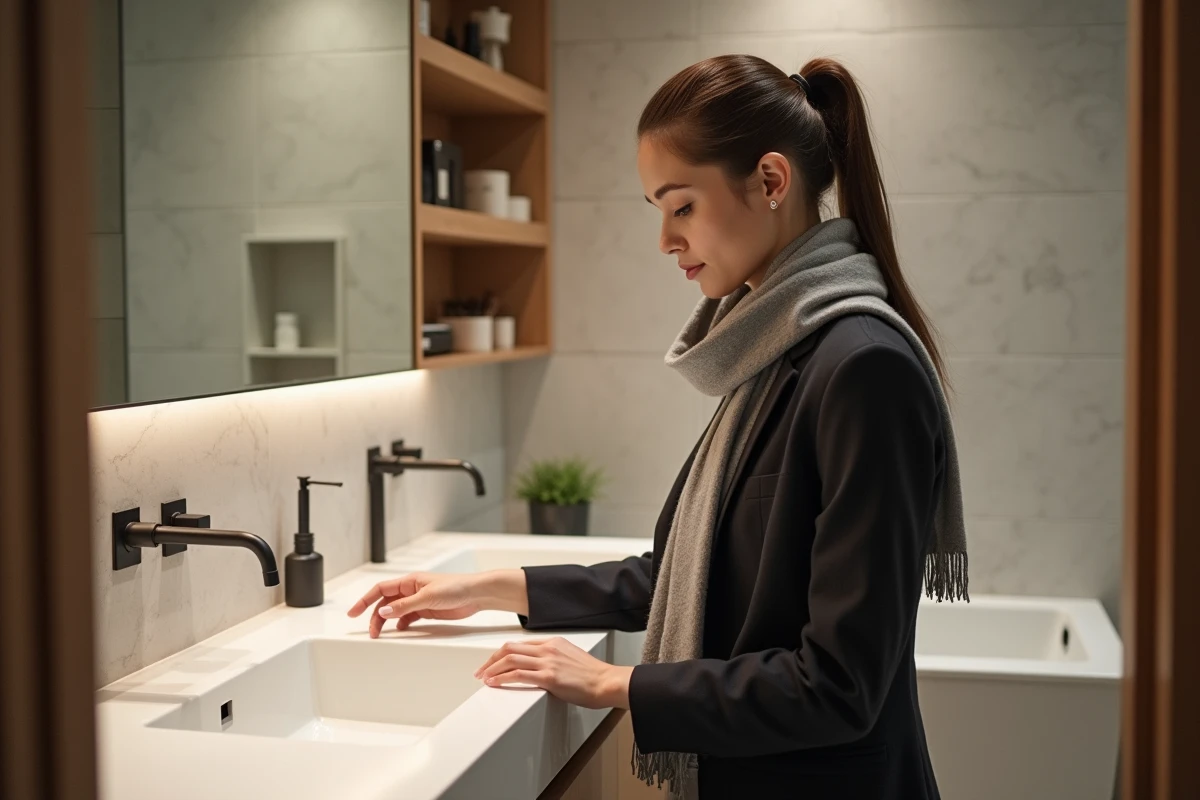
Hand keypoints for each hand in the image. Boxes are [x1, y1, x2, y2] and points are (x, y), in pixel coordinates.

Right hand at [347, 572, 482, 638]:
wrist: (476, 594)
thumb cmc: (456, 587)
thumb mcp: (427, 597)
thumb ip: (404, 606)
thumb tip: (383, 612)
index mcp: (409, 581)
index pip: (380, 590)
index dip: (364, 600)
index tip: (353, 613)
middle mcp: (411, 590)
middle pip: (385, 603)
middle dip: (375, 617)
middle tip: (372, 633)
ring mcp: (419, 601)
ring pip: (395, 612)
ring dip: (387, 622)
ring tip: (381, 635)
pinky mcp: (427, 610)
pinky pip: (408, 618)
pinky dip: (401, 624)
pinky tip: (399, 630)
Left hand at [474, 637, 633, 709]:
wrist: (606, 682)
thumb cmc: (592, 675)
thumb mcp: (570, 658)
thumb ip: (553, 659)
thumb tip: (538, 668)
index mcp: (552, 643)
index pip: (519, 644)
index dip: (501, 654)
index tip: (492, 663)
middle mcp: (547, 649)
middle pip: (509, 648)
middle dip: (491, 659)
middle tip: (481, 671)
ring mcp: (547, 662)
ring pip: (510, 659)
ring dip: (492, 669)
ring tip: (483, 678)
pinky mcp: (548, 677)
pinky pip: (518, 674)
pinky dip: (502, 678)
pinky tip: (494, 683)